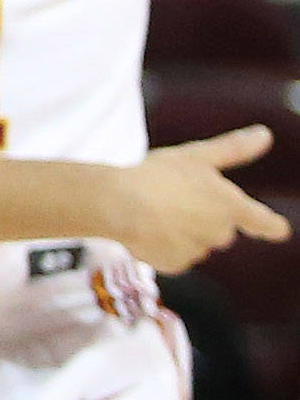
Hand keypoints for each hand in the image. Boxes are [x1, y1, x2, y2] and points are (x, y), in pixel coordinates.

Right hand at [117, 129, 284, 271]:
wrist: (120, 205)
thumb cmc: (158, 176)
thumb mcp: (196, 156)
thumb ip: (233, 149)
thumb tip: (264, 135)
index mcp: (229, 205)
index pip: (261, 220)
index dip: (271, 225)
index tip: (280, 230)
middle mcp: (220, 232)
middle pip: (219, 229)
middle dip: (201, 219)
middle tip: (173, 200)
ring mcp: (198, 251)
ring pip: (194, 243)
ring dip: (179, 232)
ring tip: (152, 212)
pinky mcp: (175, 264)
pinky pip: (173, 256)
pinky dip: (162, 246)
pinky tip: (145, 229)